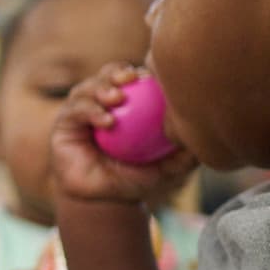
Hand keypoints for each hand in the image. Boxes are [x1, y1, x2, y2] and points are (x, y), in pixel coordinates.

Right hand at [51, 64, 196, 205]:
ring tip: (116, 98)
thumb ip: (182, 156)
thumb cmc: (133, 179)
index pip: (132, 80)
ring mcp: (80, 110)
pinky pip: (75, 109)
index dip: (142, 73)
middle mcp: (101, 102)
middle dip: (117, 71)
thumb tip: (205, 141)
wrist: (100, 198)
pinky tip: (106, 120)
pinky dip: (91, 111)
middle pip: (107, 75)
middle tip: (131, 77)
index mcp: (125, 105)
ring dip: (101, 88)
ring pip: (88, 87)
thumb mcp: (164, 169)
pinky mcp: (64, 122)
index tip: (154, 77)